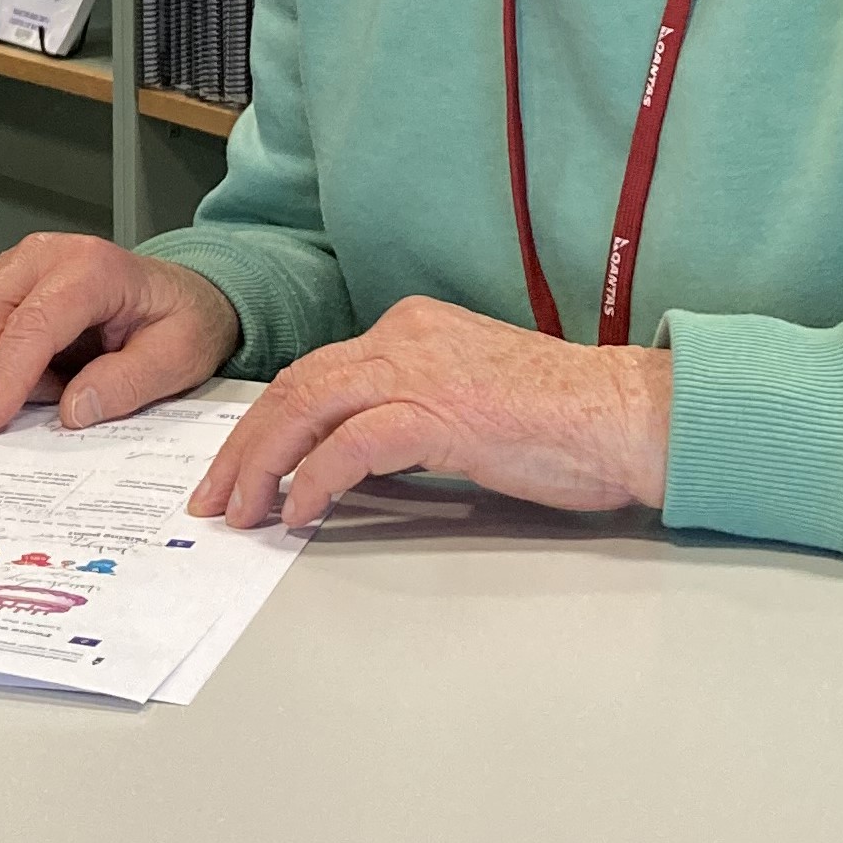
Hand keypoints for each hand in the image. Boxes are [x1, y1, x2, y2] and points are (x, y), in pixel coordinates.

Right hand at [0, 233, 242, 435]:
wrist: (178, 294)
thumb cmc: (179, 318)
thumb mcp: (179, 358)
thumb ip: (128, 383)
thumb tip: (72, 410)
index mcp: (91, 268)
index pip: (29, 325)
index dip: (2, 380)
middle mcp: (43, 256)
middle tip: (50, 399)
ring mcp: (14, 265)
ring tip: (41, 381)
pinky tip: (20, 368)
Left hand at [190, 295, 670, 530]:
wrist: (627, 414)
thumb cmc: (563, 420)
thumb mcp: (466, 403)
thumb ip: (408, 416)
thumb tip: (353, 463)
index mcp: (409, 329)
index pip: (314, 372)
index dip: (266, 423)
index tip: (241, 468)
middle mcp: (403, 337)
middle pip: (295, 387)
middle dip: (244, 446)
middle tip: (215, 498)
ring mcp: (420, 370)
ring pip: (307, 407)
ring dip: (263, 464)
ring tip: (241, 512)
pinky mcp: (440, 412)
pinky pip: (352, 446)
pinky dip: (315, 480)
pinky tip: (301, 513)